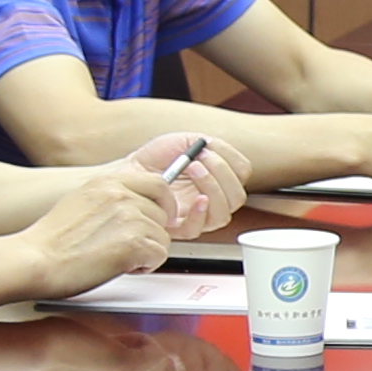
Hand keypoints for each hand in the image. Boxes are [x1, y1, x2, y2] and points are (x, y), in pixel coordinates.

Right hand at [12, 166, 182, 299]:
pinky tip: (121, 267)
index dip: (164, 203)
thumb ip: (110, 199)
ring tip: (117, 258)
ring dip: (146, 252)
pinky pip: (159, 255)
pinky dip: (145, 266)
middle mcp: (122, 195)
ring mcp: (130, 217)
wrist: (34, 260)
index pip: (158, 183)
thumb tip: (134, 206)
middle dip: (151, 233)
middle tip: (127, 247)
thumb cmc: (52, 241)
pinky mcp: (134, 243)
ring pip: (163, 237)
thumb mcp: (81, 201)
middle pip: (162, 214)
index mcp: (108, 182)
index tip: (163, 217)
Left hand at [127, 136, 246, 234]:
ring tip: (192, 169)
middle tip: (200, 159)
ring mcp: (195, 216)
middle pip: (236, 198)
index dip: (230, 163)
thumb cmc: (156, 157)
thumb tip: (228, 154)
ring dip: (212, 189)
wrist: (130, 168)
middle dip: (222, 174)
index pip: (241, 177)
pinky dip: (200, 213)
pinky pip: (197, 229)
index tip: (209, 149)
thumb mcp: (187, 141)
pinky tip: (195, 198)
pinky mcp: (176, 227)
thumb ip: (213, 145)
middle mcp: (211, 200)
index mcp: (218, 179)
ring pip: (222, 215)